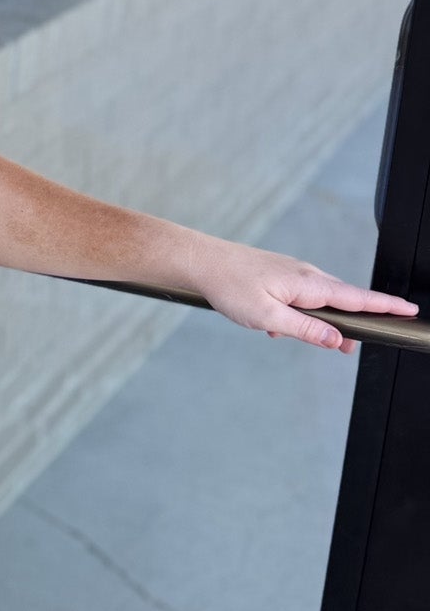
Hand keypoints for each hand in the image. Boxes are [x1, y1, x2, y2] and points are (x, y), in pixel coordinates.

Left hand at [198, 241, 416, 353]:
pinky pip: (298, 299)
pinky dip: (293, 315)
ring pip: (317, 302)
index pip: (358, 298)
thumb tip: (337, 340)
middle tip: (353, 348)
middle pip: (342, 302)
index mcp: (309, 285)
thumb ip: (305, 330)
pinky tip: (273, 326)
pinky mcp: (280, 275)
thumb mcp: (267, 317)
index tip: (409, 310)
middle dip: (351, 324)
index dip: (385, 306)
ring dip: (316, 323)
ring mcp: (293, 273)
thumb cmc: (230, 286)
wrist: (202, 262)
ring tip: (303, 339)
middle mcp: (306, 275)